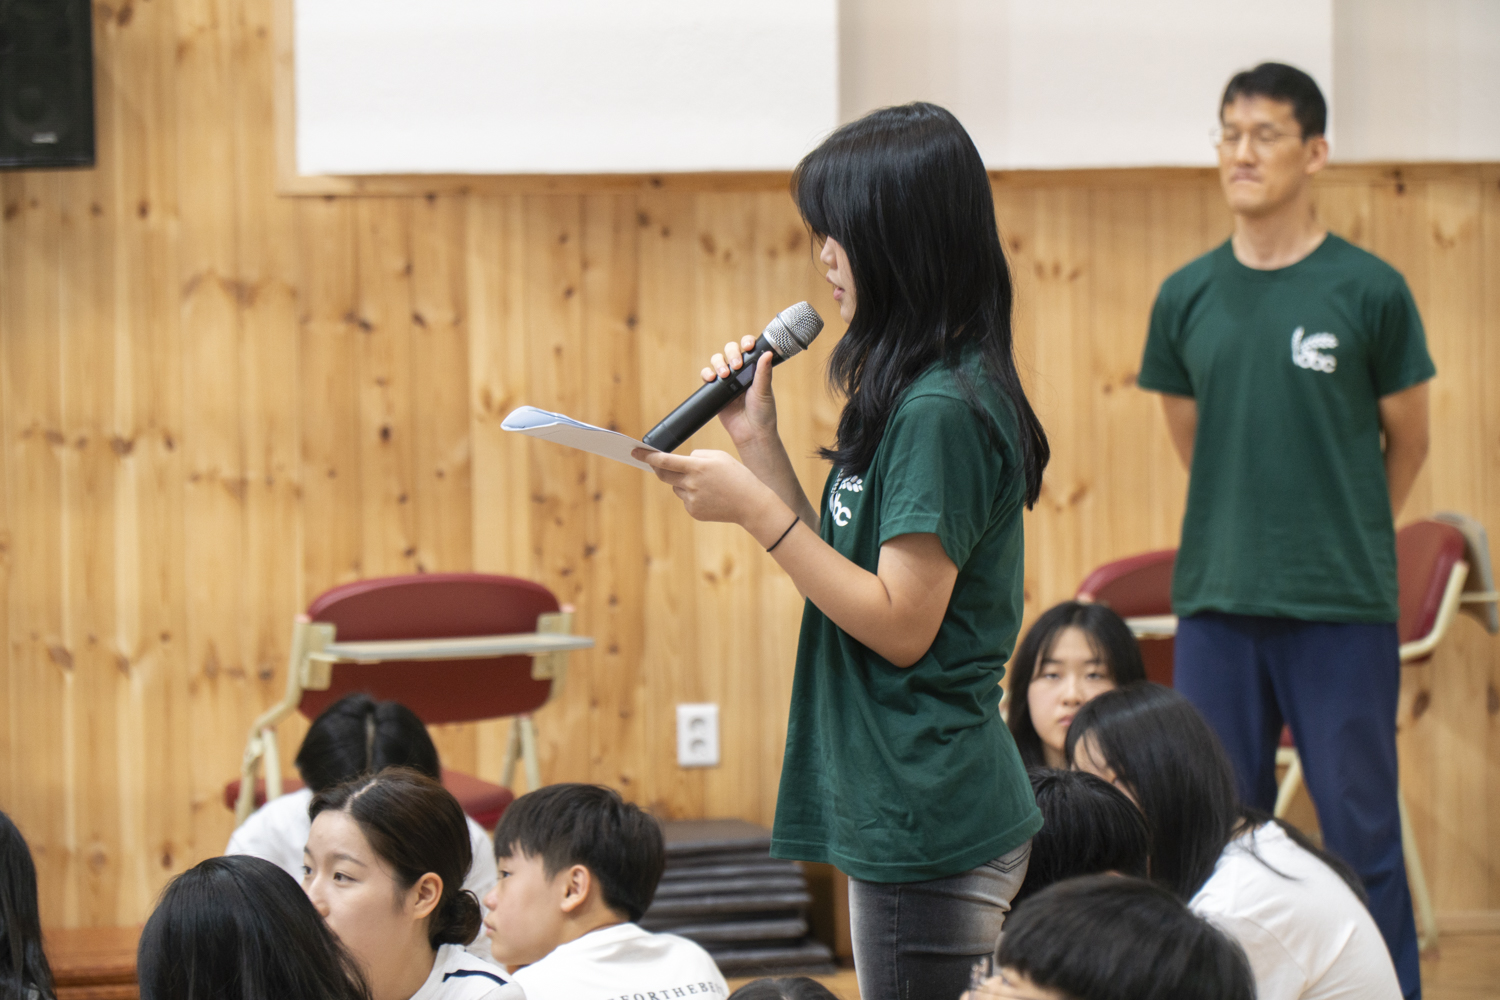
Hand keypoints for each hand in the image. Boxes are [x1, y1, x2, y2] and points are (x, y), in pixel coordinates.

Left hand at [633, 448, 778, 529]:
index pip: (664, 460)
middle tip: (657, 463)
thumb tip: (682, 462)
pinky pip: (686, 499)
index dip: (648, 456)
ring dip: (683, 482)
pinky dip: (693, 495)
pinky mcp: (694, 512)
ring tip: (707, 483)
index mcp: (697, 467)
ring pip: (677, 487)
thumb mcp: (719, 456)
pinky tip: (710, 496)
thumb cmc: (737, 476)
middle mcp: (691, 484)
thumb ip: (697, 456)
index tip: (635, 452)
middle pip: (663, 475)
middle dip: (658, 468)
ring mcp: (691, 500)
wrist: (750, 504)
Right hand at [703, 335, 777, 449]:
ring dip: (719, 363)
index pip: (748, 348)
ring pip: (718, 361)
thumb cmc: (762, 413)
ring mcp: (727, 380)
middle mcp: (740, 372)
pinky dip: (707, 373)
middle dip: (731, 353)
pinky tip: (712, 378)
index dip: (746, 342)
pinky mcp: (716, 391)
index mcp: (754, 369)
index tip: (748, 346)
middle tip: (736, 365)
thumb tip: (767, 353)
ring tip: (724, 375)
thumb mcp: (764, 391)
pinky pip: (707, 376)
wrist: (751, 433)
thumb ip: (763, 372)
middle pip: (730, 350)